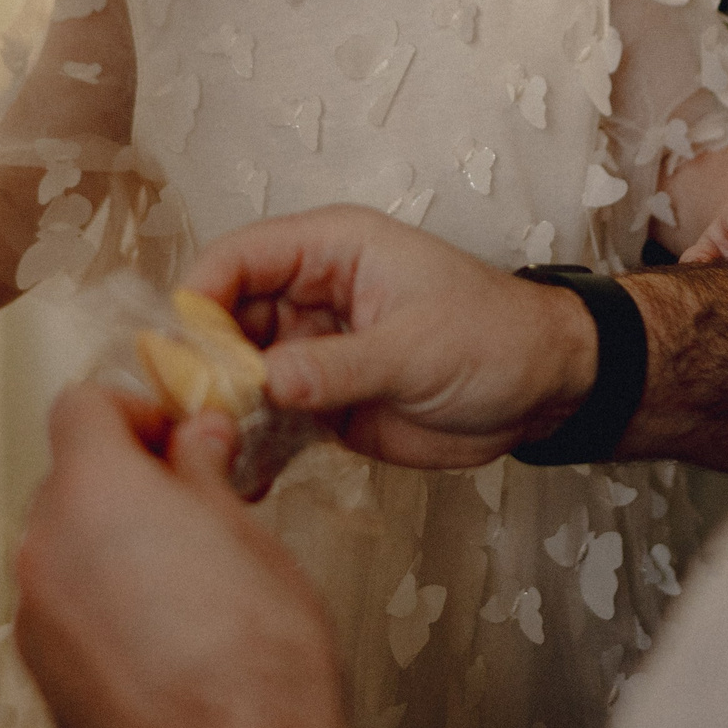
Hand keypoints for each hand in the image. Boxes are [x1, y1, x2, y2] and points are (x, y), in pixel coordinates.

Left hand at [15, 386, 357, 727]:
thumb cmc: (260, 669)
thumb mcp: (249, 536)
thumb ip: (205, 473)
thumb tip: (196, 442)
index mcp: (96, 492)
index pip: (79, 406)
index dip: (133, 412)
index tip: (172, 438)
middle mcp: (47, 548)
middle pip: (70, 478)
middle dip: (126, 482)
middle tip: (191, 502)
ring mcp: (37, 616)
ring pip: (66, 548)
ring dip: (113, 546)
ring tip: (186, 579)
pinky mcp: (43, 675)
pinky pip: (65, 610)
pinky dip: (102, 606)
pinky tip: (164, 634)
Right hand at [183, 206, 597, 468]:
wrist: (547, 391)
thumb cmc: (496, 338)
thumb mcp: (416, 348)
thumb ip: (337, 366)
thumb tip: (263, 382)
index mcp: (332, 250)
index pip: (241, 257)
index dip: (201, 297)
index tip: (180, 351)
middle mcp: (311, 294)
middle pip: (227, 319)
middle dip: (203, 365)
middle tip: (188, 418)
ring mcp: (314, 349)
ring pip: (243, 374)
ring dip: (223, 412)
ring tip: (210, 455)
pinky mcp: (324, 400)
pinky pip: (272, 418)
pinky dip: (254, 446)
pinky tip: (243, 478)